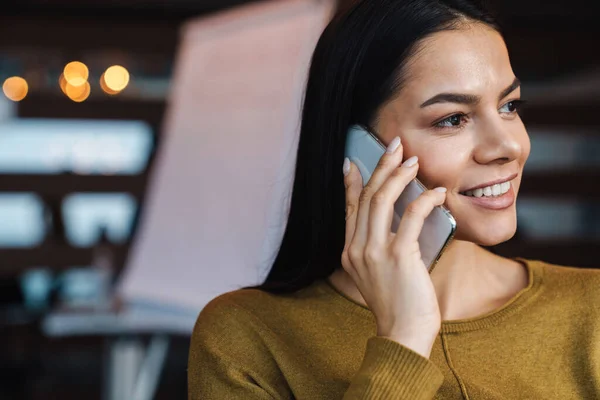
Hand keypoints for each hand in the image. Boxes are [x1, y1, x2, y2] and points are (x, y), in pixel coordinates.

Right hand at [341, 136, 446, 357]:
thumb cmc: (397, 305)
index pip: (349, 207)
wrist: (402, 335)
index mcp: (350, 251)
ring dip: (399, 174)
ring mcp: (375, 251)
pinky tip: (437, 192)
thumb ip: (379, 247)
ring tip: (413, 160)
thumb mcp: (378, 273)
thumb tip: (400, 219)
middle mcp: (357, 248)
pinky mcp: (399, 256)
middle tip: (394, 146)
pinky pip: (412, 216)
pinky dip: (425, 199)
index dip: (352, 181)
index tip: (354, 161)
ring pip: (382, 199)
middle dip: (381, 166)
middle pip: (366, 195)